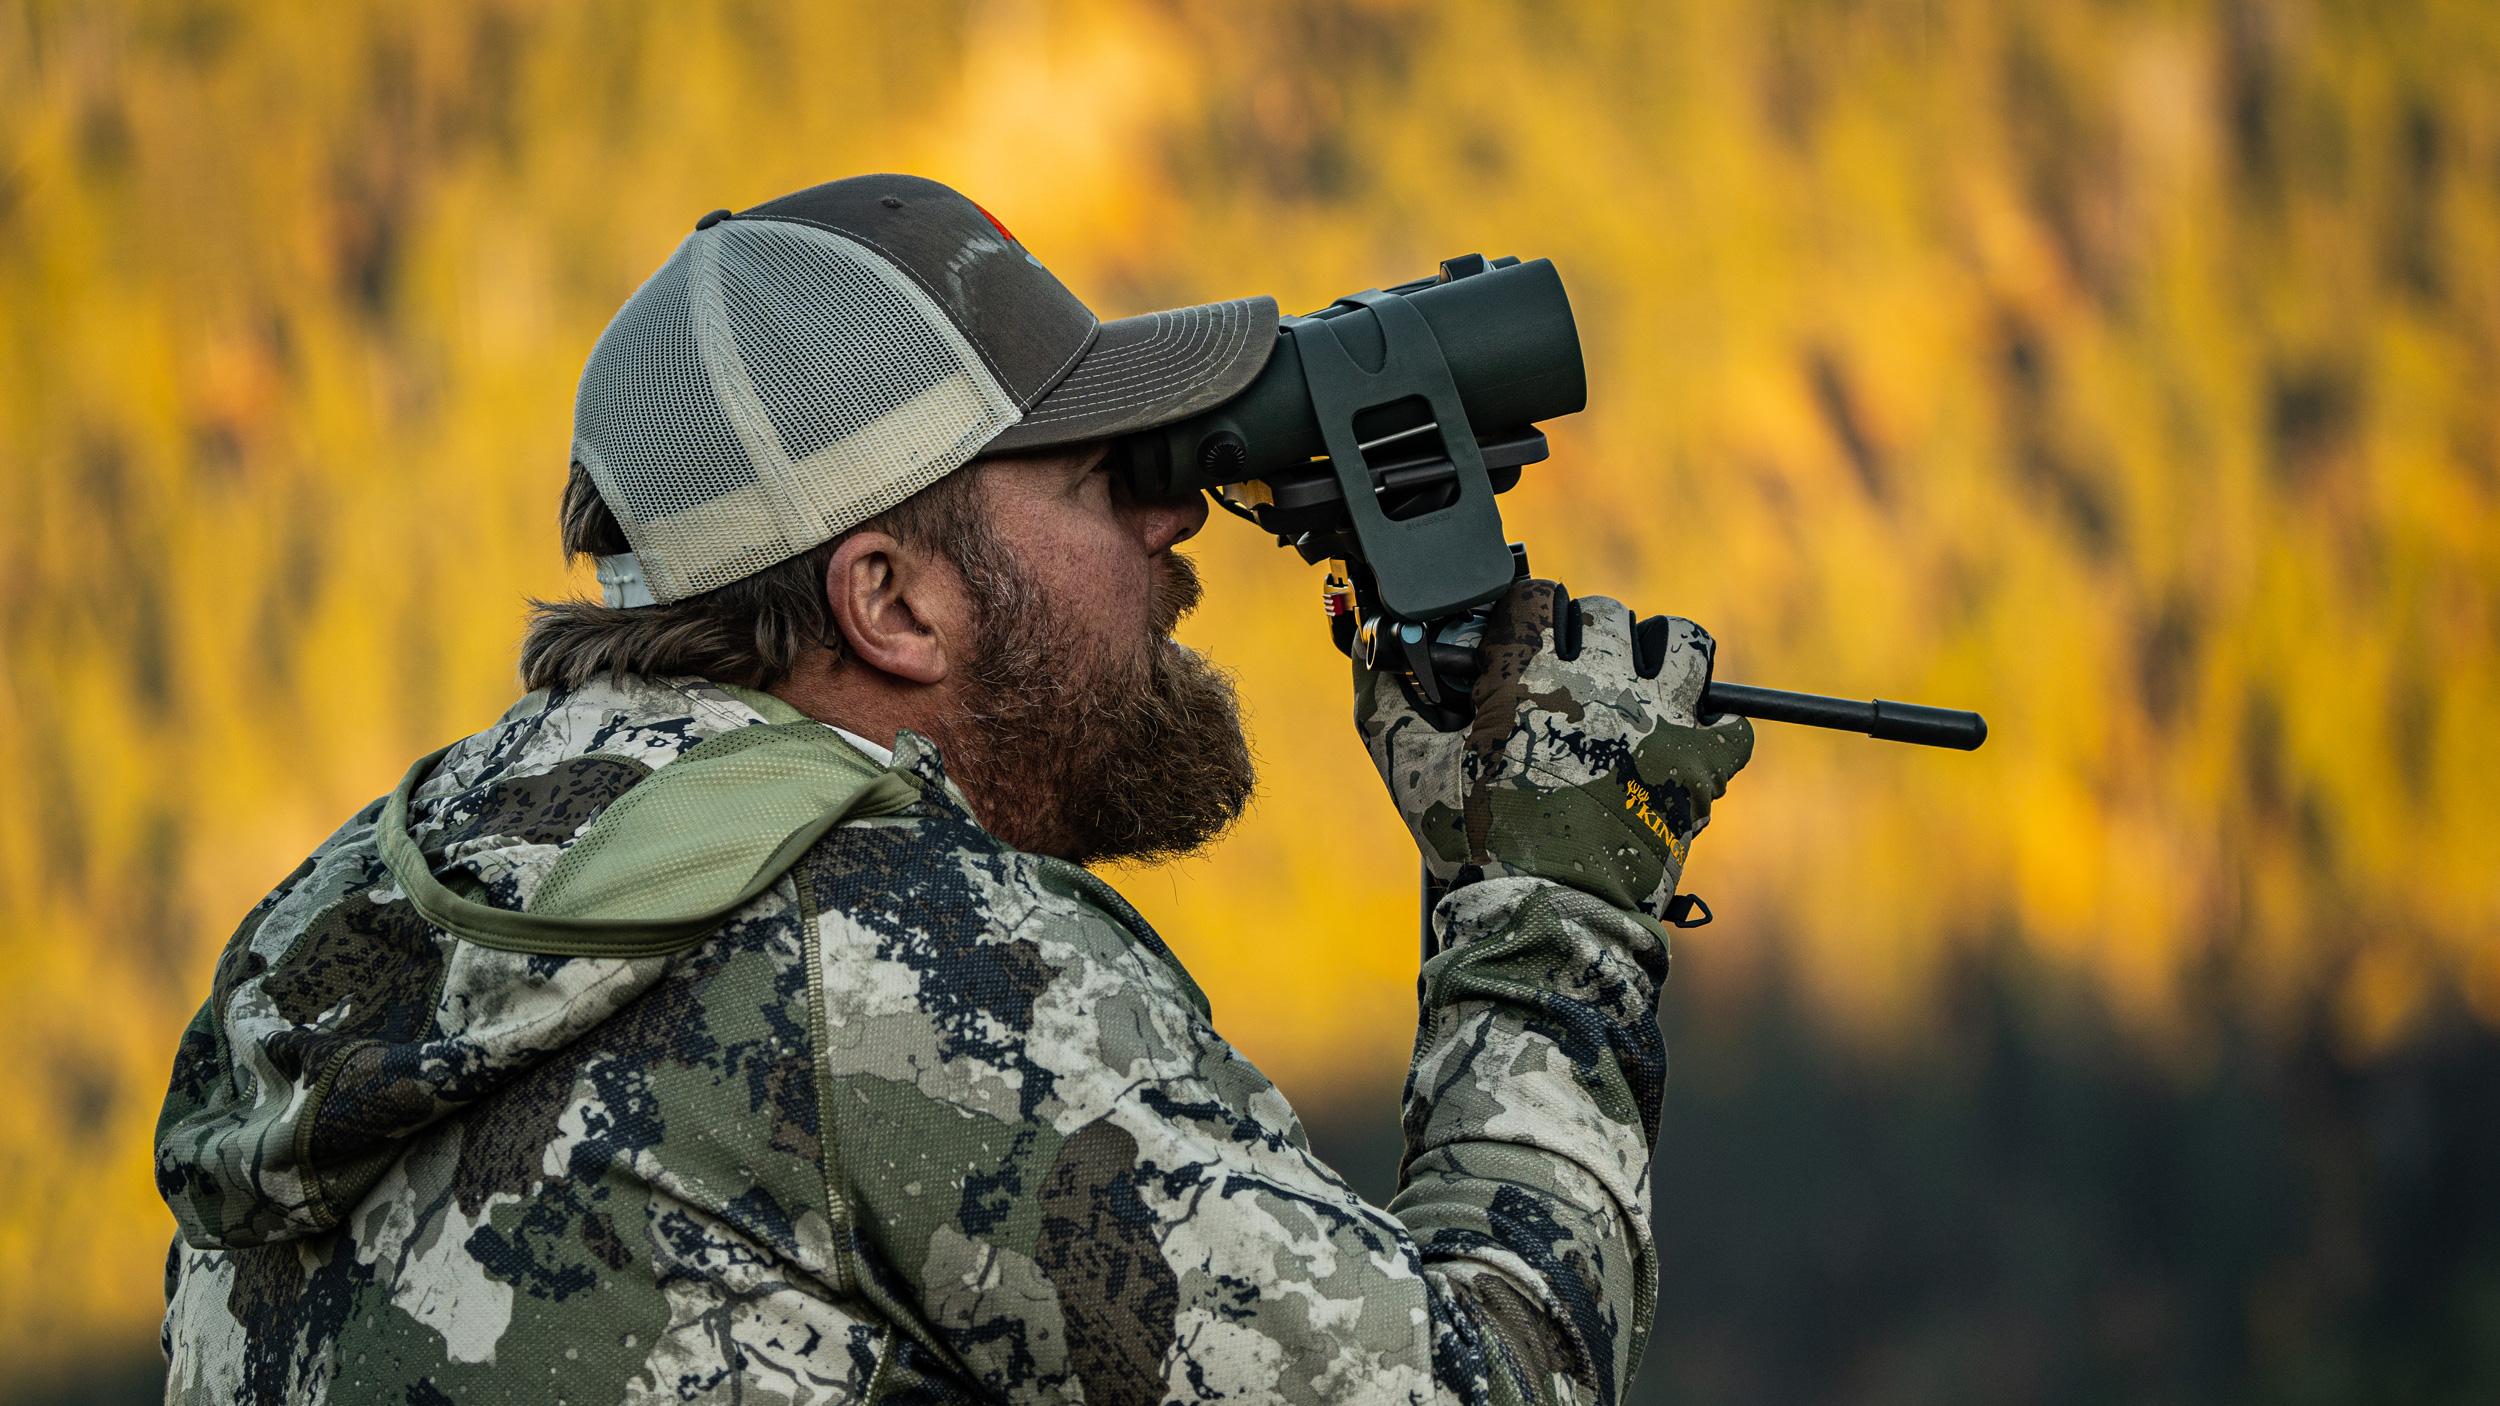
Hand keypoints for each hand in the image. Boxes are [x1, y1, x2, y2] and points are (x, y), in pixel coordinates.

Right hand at [1355, 580, 1753, 920]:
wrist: (1550, 918)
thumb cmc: (1476, 845)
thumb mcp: (1411, 772)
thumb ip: (1385, 702)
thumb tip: (1370, 654)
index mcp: (1530, 675)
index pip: (1536, 595)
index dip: (1523, 609)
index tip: (1518, 630)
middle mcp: (1603, 683)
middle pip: (1607, 614)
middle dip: (1584, 632)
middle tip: (1569, 668)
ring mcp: (1660, 722)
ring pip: (1682, 643)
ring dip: (1659, 654)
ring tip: (1639, 682)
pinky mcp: (1699, 768)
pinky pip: (1730, 725)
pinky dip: (1713, 730)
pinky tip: (1686, 743)